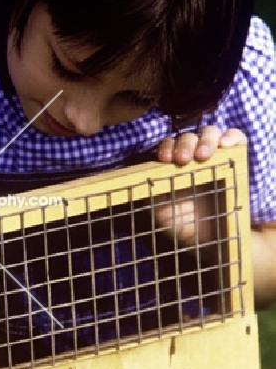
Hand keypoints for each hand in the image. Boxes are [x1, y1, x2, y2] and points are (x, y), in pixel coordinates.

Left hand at [154, 126, 245, 248]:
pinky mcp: (235, 157)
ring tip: (203, 156)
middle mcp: (193, 154)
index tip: (165, 160)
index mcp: (173, 163)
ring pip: (210, 133)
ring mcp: (215, 154)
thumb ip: (150, 196)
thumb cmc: (182, 222)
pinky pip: (236, 138)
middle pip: (189, 136)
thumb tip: (132, 186)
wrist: (210, 236)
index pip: (169, 144)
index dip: (166, 147)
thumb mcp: (161, 210)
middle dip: (184, 145)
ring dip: (205, 140)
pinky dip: (231, 137)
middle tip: (183, 160)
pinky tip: (227, 145)